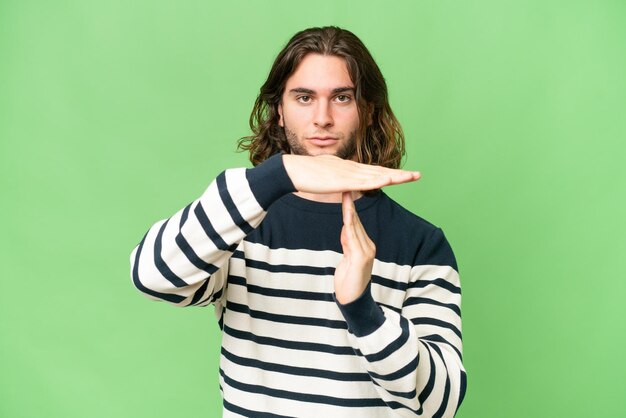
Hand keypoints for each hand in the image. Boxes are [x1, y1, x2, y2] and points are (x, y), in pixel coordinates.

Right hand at [282, 155, 419, 193]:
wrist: (292, 170)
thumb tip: (343, 181)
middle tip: (418, 175)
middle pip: (380, 171)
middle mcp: (352, 168)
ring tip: (410, 178)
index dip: (390, 173)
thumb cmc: (306, 174)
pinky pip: (363, 181)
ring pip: (376, 175)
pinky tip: (389, 180)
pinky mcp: (342, 180)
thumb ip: (338, 178)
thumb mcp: (327, 175)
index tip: (404, 176)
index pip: (374, 172)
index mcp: (349, 168)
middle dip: (400, 174)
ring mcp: (348, 173)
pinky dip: (377, 180)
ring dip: (394, 176)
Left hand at [334, 192, 375, 303]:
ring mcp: (367, 252)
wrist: (353, 301)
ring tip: (345, 195)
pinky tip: (347, 215)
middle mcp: (369, 246)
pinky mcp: (362, 258)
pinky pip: (353, 238)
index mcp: (365, 246)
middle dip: (349, 204)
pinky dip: (350, 225)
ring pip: (355, 227)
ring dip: (349, 210)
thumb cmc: (348, 282)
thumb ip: (347, 243)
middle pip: (356, 222)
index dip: (349, 207)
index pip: (356, 223)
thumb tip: (346, 228)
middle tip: (345, 186)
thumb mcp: (346, 259)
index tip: (345, 192)